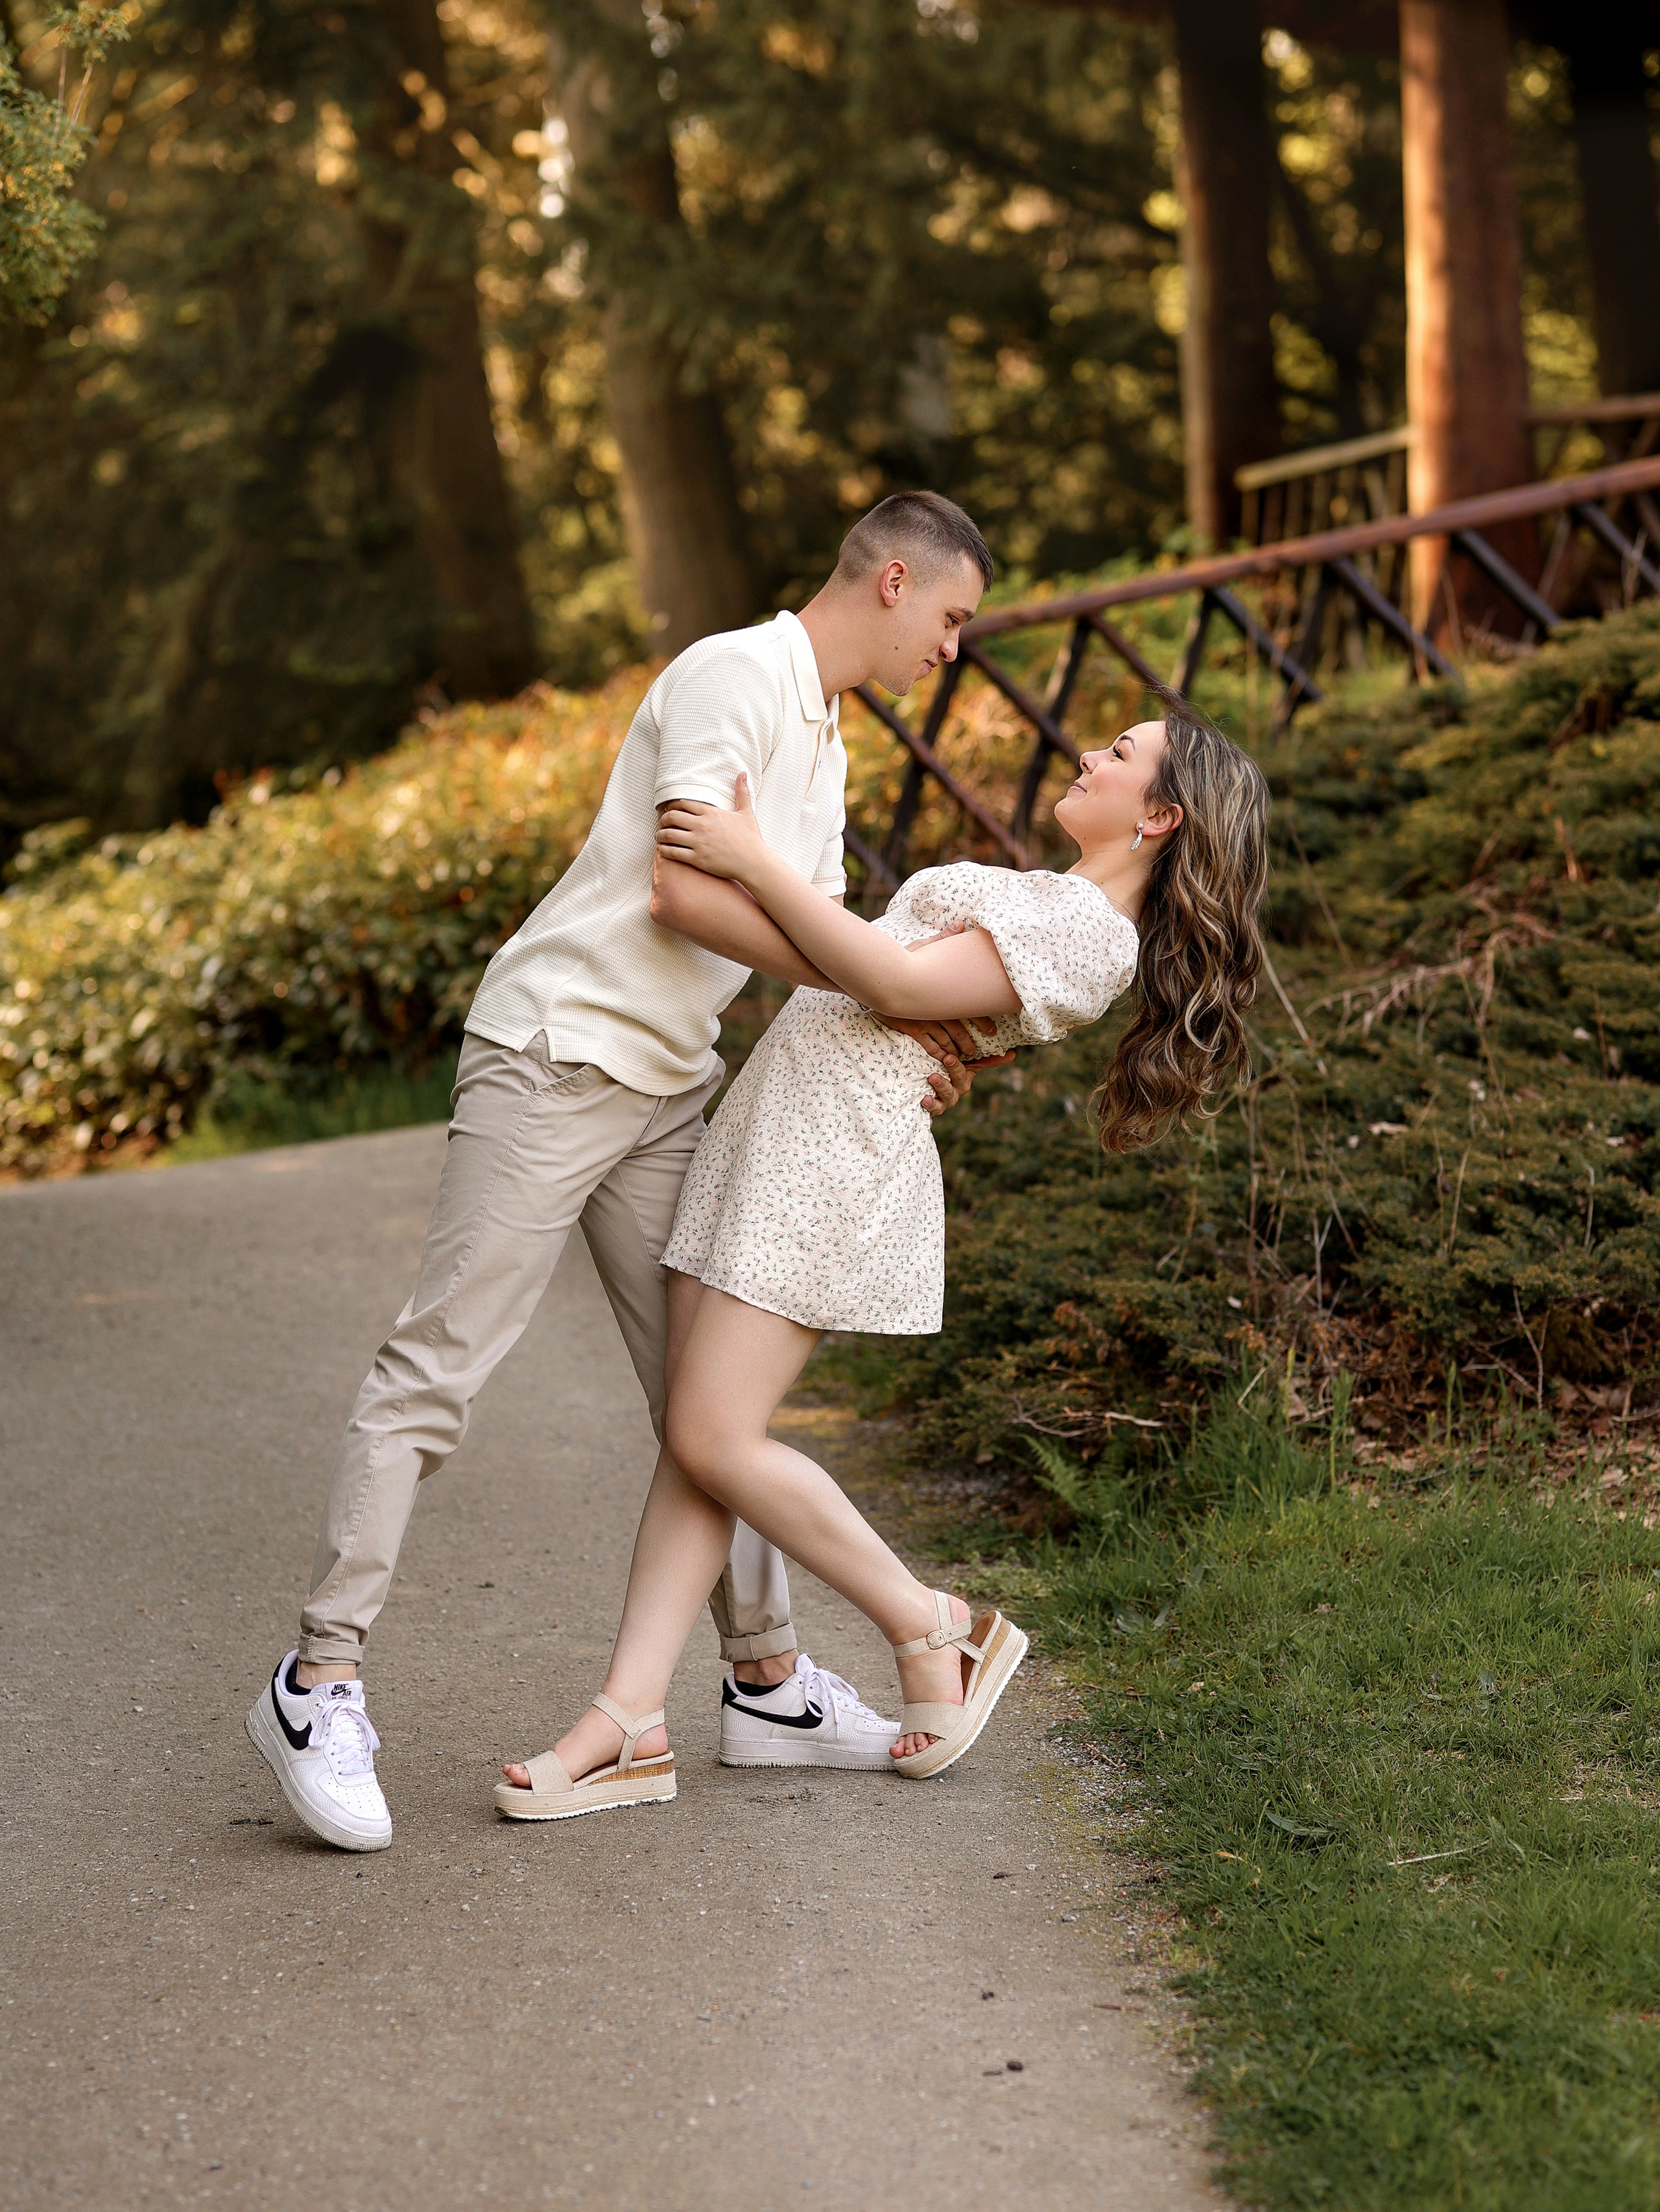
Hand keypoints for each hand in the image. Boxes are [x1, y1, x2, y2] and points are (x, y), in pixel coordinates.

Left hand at [655, 772, 768, 881]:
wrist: (753, 862)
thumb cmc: (750, 838)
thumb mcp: (746, 812)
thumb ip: (741, 792)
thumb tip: (742, 773)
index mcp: (711, 813)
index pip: (684, 804)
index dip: (672, 805)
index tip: (669, 809)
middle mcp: (702, 826)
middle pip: (673, 817)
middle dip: (663, 819)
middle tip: (662, 822)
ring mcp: (698, 843)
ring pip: (670, 835)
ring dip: (660, 835)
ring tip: (658, 836)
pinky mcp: (697, 859)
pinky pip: (674, 852)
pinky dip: (664, 850)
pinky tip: (661, 850)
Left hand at [886, 1016, 1017, 1116]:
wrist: (922, 1089)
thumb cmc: (941, 1069)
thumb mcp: (958, 1058)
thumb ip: (977, 1053)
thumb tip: (1013, 1053)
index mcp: (967, 1074)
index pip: (977, 1065)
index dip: (980, 1061)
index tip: (961, 1054)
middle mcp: (960, 1088)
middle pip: (961, 1079)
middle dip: (955, 1069)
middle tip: (948, 1058)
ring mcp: (948, 1099)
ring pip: (948, 1094)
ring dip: (942, 1085)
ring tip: (933, 1077)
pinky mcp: (936, 1108)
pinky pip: (934, 1108)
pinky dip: (931, 1104)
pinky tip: (924, 1098)